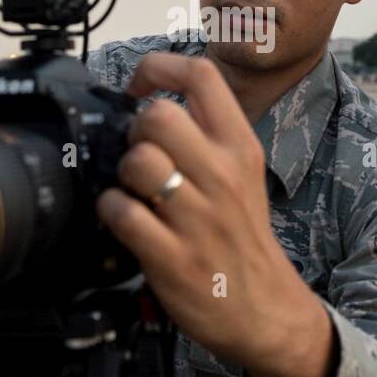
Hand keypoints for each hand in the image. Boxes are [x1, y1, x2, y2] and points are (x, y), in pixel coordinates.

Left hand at [95, 53, 335, 376]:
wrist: (265, 309)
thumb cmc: (242, 237)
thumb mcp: (242, 175)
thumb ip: (205, 137)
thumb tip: (147, 104)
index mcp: (241, 148)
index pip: (202, 76)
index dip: (157, 68)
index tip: (138, 86)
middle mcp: (223, 176)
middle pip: (157, 115)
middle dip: (134, 130)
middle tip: (139, 154)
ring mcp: (199, 218)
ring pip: (137, 162)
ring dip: (121, 174)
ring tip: (134, 191)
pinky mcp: (174, 258)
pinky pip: (122, 213)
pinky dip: (111, 212)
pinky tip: (125, 220)